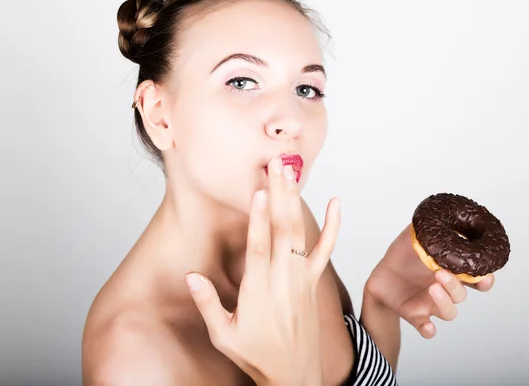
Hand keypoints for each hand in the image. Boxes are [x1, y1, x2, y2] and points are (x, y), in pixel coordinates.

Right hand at [185, 155, 339, 385]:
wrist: (294, 375)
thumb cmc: (256, 354)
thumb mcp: (223, 334)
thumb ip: (207, 303)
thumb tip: (190, 276)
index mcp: (258, 290)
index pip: (259, 246)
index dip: (259, 217)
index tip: (259, 190)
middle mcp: (283, 279)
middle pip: (282, 229)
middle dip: (279, 194)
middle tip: (275, 165)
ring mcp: (302, 278)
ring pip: (300, 232)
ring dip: (296, 201)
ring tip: (290, 173)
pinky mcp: (314, 281)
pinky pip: (326, 249)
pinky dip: (334, 226)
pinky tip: (336, 204)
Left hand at [365, 224, 494, 338]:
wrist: (380, 274)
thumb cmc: (402, 256)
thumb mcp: (412, 237)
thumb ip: (427, 227)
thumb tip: (437, 211)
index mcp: (450, 271)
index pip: (477, 279)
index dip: (485, 279)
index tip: (485, 275)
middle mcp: (445, 290)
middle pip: (462, 294)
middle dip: (457, 286)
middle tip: (441, 273)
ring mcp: (432, 304)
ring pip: (449, 312)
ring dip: (444, 301)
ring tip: (432, 287)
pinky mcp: (416, 315)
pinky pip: (427, 328)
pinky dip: (429, 329)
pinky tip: (428, 327)